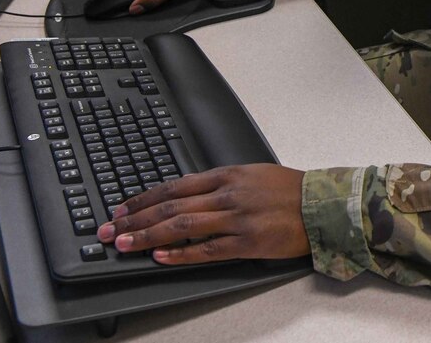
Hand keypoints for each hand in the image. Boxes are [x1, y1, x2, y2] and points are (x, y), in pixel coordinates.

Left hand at [96, 165, 309, 263]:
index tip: (121, 208)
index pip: (174, 186)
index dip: (143, 198)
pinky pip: (208, 250)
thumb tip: (186, 193)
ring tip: (124, 244)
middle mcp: (227, 194)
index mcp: (227, 175)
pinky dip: (181, 254)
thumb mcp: (250, 174)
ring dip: (148, 236)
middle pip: (171, 206)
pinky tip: (161, 257)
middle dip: (135, 219)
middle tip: (109, 229)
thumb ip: (219, 183)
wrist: (321, 204)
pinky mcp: (247, 242)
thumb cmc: (288, 189)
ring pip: (183, 227)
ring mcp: (237, 218)